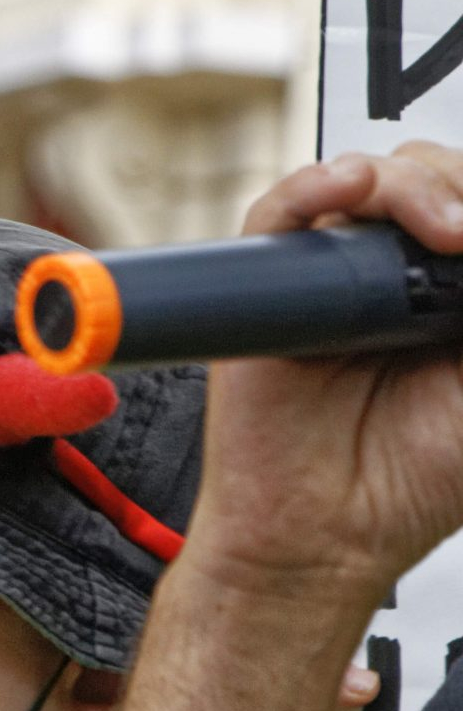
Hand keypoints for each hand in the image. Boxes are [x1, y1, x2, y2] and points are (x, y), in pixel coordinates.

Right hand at [195, 147, 462, 610]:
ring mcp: (329, 274)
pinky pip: (281, 213)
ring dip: (405, 183)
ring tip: (434, 228)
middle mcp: (393, 274)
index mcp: (453, 296)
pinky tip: (348, 187)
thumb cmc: (414, 478)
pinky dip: (313, 186)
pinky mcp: (267, 282)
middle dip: (453, 188)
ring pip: (363, 179)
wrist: (327, 531)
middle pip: (427, 180)